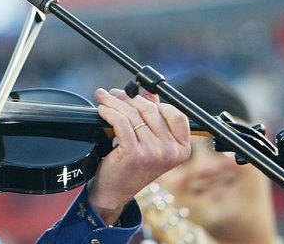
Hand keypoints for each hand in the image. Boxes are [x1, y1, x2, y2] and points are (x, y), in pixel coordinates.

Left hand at [89, 88, 190, 224]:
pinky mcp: (135, 153)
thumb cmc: (132, 165)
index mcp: (182, 148)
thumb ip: (153, 118)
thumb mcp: (149, 142)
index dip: (155, 101)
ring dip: (114, 103)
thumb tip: (149, 92)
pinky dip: (109, 112)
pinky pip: (121, 122)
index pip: (175, 114)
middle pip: (150, 110)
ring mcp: (154, 153)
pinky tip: (102, 110)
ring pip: (133, 115)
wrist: (115, 191)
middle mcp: (171, 151)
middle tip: (113, 94)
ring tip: (104, 99)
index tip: (136, 94)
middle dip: (128, 98)